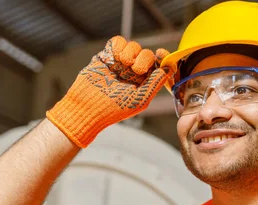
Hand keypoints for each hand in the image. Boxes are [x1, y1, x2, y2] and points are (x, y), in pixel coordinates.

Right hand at [47, 36, 172, 147]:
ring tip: (122, 64)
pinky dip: (119, 45)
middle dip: (144, 58)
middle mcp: (133, 72)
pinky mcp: (106, 56)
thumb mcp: (140, 99)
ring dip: (131, 52)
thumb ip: (155, 83)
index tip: (161, 54)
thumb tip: (170, 68)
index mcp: (144, 83)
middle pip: (147, 54)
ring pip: (133, 46)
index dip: (163, 57)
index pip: (158, 65)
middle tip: (135, 70)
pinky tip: (116, 57)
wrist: (87, 107)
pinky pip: (118, 41)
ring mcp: (120, 64)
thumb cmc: (114, 109)